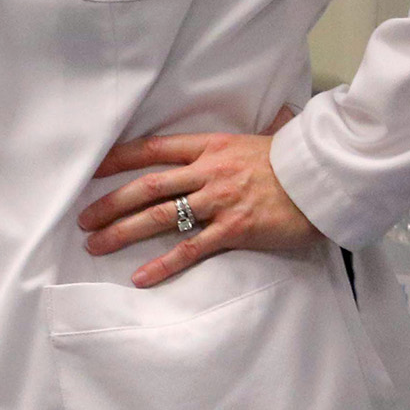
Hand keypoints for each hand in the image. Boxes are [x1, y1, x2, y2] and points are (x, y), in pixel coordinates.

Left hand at [80, 107, 322, 287]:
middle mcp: (208, 172)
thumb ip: (225, 145)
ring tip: (96, 244)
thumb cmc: (291, 161)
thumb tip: (225, 133)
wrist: (327, 180)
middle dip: (109, 203)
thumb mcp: (254, 140)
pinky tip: (140, 276)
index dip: (118, 158)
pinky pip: (191, 248)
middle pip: (145, 187)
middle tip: (83, 218)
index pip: (152, 149)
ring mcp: (219, 201)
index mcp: (209, 147)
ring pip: (159, 216)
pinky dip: (163, 264)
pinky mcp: (235, 230)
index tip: (91, 168)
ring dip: (123, 232)